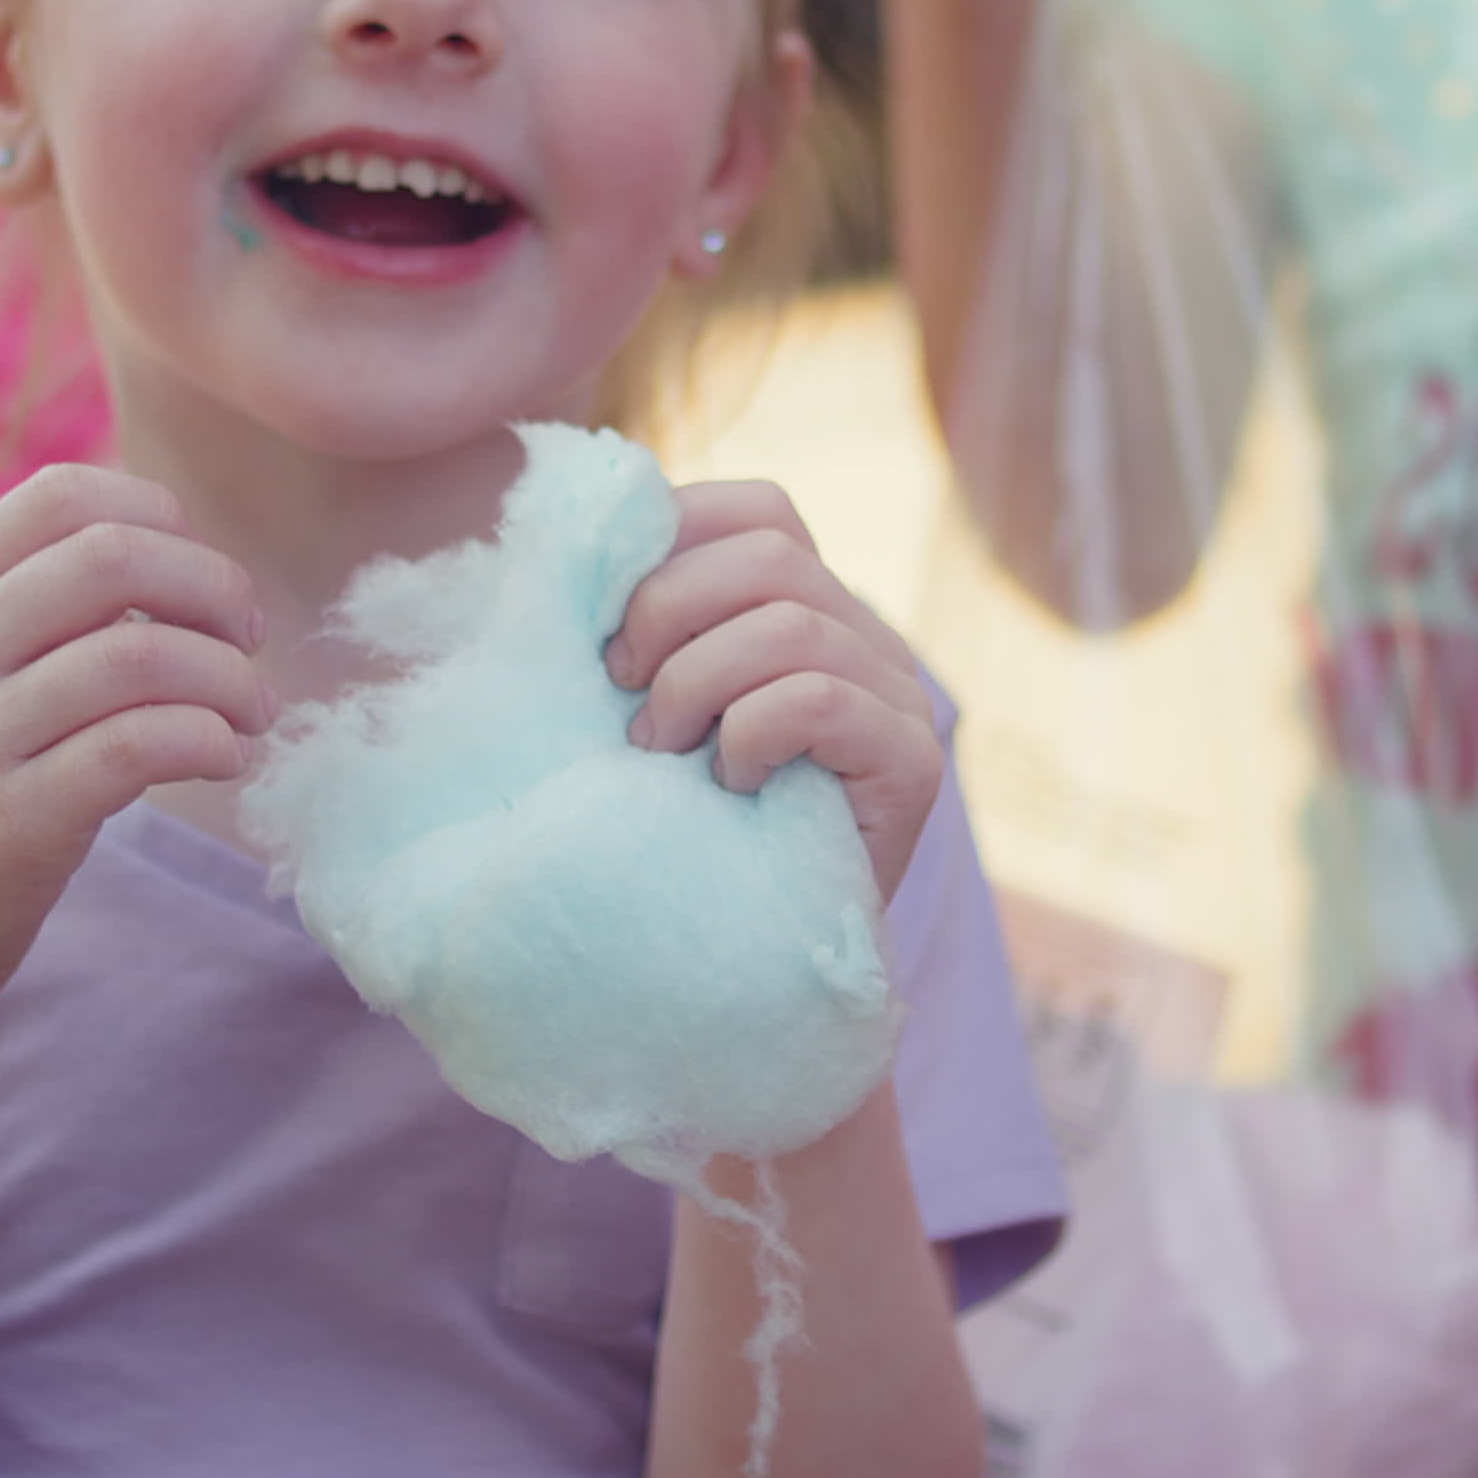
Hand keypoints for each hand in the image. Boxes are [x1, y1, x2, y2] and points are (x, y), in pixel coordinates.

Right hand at [0, 465, 275, 1038]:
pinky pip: (139, 747)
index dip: (162, 518)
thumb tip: (183, 550)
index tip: (201, 580)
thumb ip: (45, 604)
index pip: (63, 494)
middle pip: (114, 556)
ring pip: (142, 656)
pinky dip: (210, 741)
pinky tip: (225, 759)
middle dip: (214, 586)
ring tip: (251, 713)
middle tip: (248, 638)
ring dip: (232, 679)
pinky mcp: (11, 822)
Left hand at [604, 482, 944, 902]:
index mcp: (809, 609)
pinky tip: (729, 785)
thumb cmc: (684, 831)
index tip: (604, 613)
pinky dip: (749, 732)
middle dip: (666, 609)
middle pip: (772, 552)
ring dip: (696, 681)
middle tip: (618, 690)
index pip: (761, 510)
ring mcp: (900, 699)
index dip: (675, 531)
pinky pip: (819, 700)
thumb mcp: (649, 710)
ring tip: (659, 750)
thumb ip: (639, 634)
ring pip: (792, 623)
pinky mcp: (911, 763)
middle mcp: (868, 640)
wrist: (746, 968)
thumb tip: (566, 549)